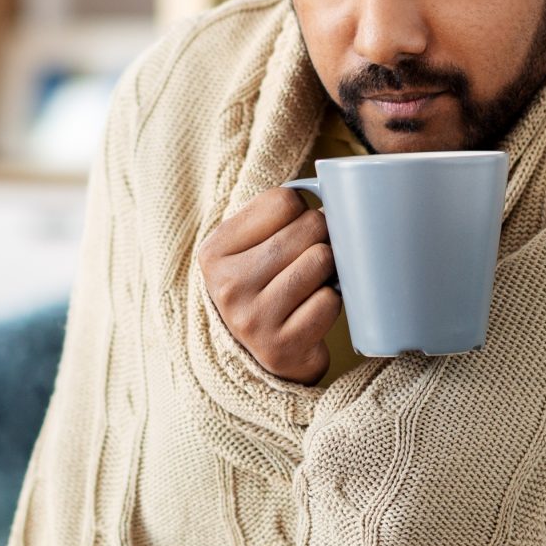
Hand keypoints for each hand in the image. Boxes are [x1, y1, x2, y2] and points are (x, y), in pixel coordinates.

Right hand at [196, 187, 339, 384]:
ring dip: (329, 269)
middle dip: (322, 236)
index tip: (293, 230)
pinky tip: (312, 310)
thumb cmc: (262, 287)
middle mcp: (227, 286)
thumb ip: (275, 215)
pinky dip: (331, 302)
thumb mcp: (250, 247)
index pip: (282, 201)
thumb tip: (332, 189)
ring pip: (320, 261)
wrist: (258, 357)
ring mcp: (253, 319)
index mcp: (213, 252)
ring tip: (313, 281)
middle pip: (306, 229)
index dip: (300, 211)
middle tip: (315, 252)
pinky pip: (330, 301)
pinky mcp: (281, 347)